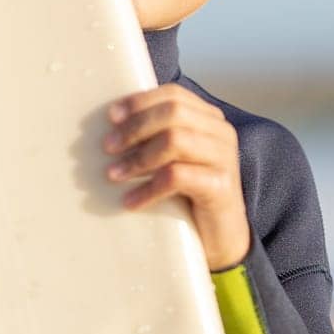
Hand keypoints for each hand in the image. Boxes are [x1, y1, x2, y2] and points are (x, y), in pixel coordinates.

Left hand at [102, 84, 251, 270]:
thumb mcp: (173, 159)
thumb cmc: (189, 196)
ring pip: (175, 139)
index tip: (111, 116)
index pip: (173, 95)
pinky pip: (177, 176)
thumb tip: (110, 126)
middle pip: (173, 112)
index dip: (140, 102)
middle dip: (135, 128)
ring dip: (138, 157)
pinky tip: (131, 202)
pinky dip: (149, 188)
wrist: (222, 238)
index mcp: (209, 119)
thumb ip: (156, 137)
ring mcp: (224, 157)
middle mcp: (221, 132)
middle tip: (108, 147)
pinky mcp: (221, 186)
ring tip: (113, 175)